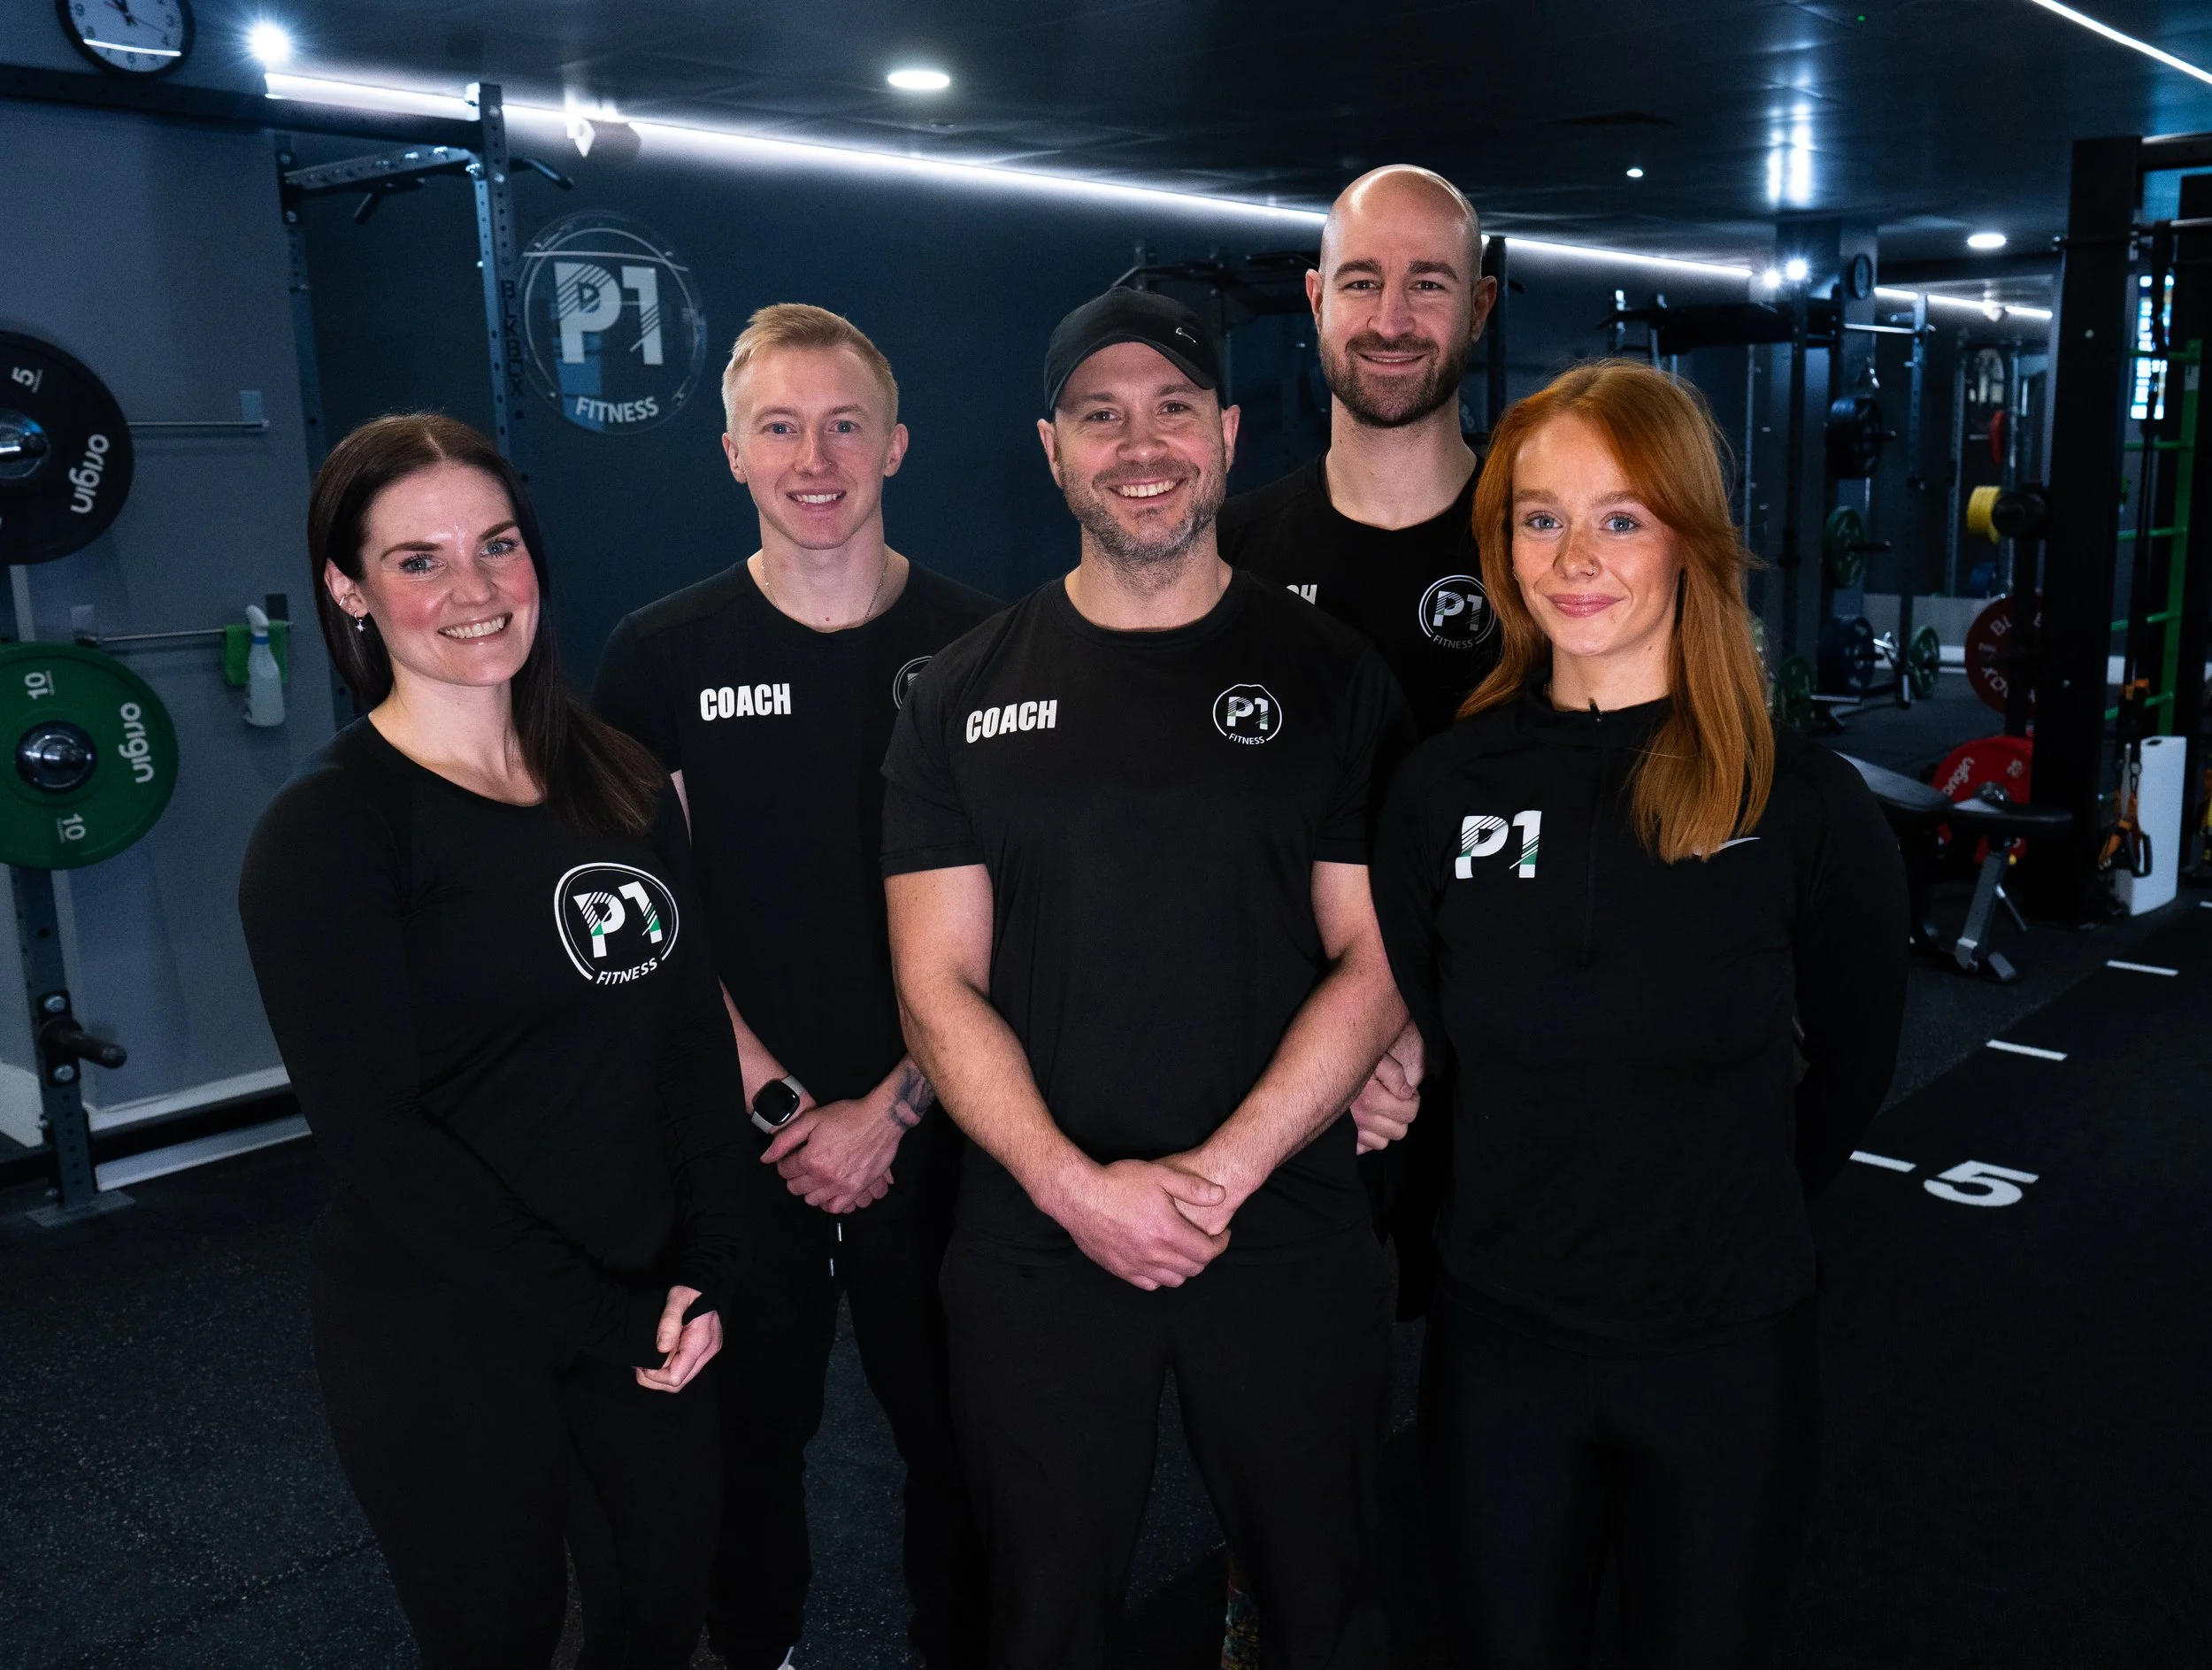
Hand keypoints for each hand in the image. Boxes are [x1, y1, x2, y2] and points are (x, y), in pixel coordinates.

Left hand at [635, 1285, 720, 1392]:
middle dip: (655, 1379)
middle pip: (678, 1383)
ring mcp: (705, 1353)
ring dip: (659, 1376)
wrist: (705, 1282)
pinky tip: (656, 1357)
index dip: (656, 1375)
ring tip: (645, 1361)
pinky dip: (666, 1368)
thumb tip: (661, 1349)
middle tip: (639, 1365)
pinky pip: (682, 1369)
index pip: (676, 1376)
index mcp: (701, 1342)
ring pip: (680, 1379)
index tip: (643, 1363)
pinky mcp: (701, 1351)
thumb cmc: (690, 1288)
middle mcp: (707, 1352)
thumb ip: (669, 1322)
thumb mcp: (676, 1298)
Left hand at [761, 1071, 914, 1212]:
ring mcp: (841, 1186)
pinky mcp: (856, 1190)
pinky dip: (829, 1202)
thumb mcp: (812, 1119)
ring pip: (812, 1200)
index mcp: (810, 1158)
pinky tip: (829, 1189)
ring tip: (817, 1176)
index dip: (785, 1162)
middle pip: (795, 1187)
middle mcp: (824, 1176)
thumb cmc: (847, 1116)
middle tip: (803, 1165)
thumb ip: (785, 1139)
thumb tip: (766, 1158)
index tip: (792, 1157)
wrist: (881, 1119)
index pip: (785, 1170)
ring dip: (810, 1189)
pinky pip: (835, 1207)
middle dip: (795, 1176)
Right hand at [1047, 1158, 1229, 1289]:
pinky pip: (1149, 1284)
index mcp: (1168, 1232)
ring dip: (1184, 1268)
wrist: (1079, 1196)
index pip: (1206, 1252)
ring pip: (1173, 1280)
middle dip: (1204, 1256)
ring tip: (1183, 1251)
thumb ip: (1192, 1187)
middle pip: (1193, 1269)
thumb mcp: (1159, 1175)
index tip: (1222, 1235)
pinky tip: (1159, 1260)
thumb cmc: (1119, 1182)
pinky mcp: (1120, 1270)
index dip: (1220, 1245)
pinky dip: (1161, 1276)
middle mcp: (1154, 1254)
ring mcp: (1136, 1265)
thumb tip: (1220, 1196)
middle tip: (1204, 1241)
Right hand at [1350, 1021, 1424, 1153]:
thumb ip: (1394, 1073)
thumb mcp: (1374, 1057)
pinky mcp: (1342, 1137)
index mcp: (1371, 1099)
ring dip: (1386, 1129)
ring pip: (1382, 1143)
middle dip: (1402, 1116)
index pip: (1409, 1113)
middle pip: (1399, 1131)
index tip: (1407, 1092)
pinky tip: (1368, 1124)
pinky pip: (1363, 1148)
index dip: (1413, 1101)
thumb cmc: (1346, 1060)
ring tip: (1382, 1112)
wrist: (1316, 1068)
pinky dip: (1368, 1139)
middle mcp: (1361, 1119)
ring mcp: (1351, 1131)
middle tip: (1396, 1101)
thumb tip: (1406, 1093)